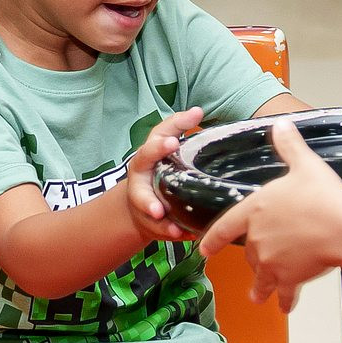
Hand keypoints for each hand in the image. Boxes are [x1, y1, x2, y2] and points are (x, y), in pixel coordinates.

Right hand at [124, 107, 203, 241]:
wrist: (142, 207)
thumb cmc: (161, 169)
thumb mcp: (166, 147)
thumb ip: (179, 127)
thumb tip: (199, 109)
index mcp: (149, 154)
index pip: (155, 139)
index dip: (164, 137)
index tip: (174, 139)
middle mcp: (142, 173)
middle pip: (143, 162)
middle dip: (154, 157)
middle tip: (168, 154)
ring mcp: (143, 197)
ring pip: (145, 200)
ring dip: (153, 206)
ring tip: (160, 212)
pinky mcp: (149, 219)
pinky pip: (158, 226)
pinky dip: (168, 230)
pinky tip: (180, 233)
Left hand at [200, 120, 341, 311]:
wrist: (341, 225)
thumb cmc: (321, 194)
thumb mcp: (303, 165)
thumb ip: (288, 146)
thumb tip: (281, 124)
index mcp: (254, 211)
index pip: (225, 227)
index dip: (212, 239)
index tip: (202, 249)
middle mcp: (257, 240)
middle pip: (248, 254)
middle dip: (252, 260)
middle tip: (253, 266)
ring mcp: (271, 262)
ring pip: (261, 278)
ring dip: (260, 287)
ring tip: (258, 296)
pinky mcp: (289, 278)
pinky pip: (283, 293)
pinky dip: (284, 301)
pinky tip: (284, 307)